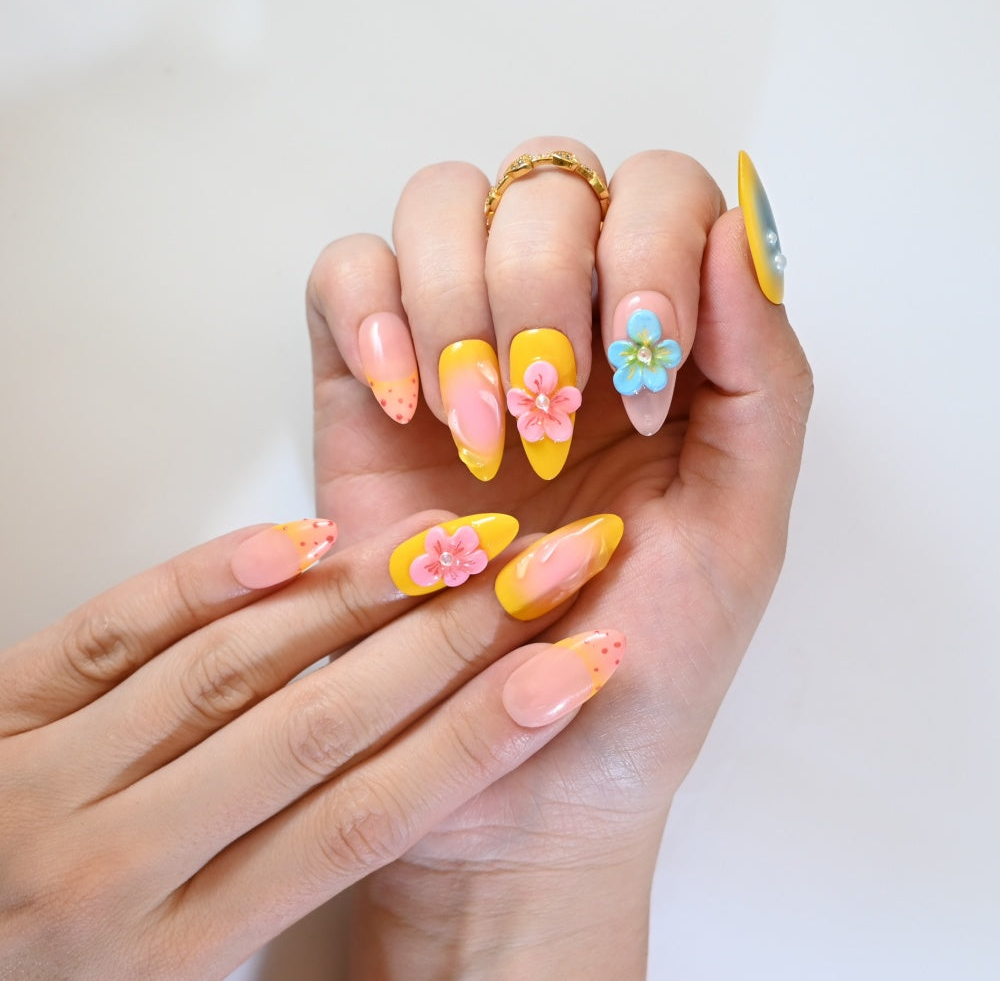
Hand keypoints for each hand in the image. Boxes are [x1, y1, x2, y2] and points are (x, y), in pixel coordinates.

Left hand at [0, 515, 608, 979]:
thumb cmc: (49, 966)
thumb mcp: (171, 970)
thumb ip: (270, 881)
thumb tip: (403, 779)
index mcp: (177, 949)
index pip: (365, 822)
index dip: (479, 741)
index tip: (568, 672)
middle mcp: (116, 868)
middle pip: (320, 730)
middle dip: (450, 641)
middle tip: (539, 571)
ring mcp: (45, 783)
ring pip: (230, 670)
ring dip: (352, 597)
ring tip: (447, 543)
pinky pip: (114, 629)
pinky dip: (209, 579)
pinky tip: (295, 542)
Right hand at [307, 139, 811, 976]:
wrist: (522, 757)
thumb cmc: (645, 659)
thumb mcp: (743, 526)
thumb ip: (764, 377)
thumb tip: (739, 229)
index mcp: (663, 346)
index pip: (661, 192)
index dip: (649, 254)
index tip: (640, 386)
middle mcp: (564, 325)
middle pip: (546, 182)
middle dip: (547, 292)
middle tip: (551, 423)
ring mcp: (459, 345)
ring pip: (440, 205)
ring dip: (460, 305)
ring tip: (481, 435)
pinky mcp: (365, 383)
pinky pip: (344, 274)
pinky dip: (370, 312)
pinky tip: (407, 408)